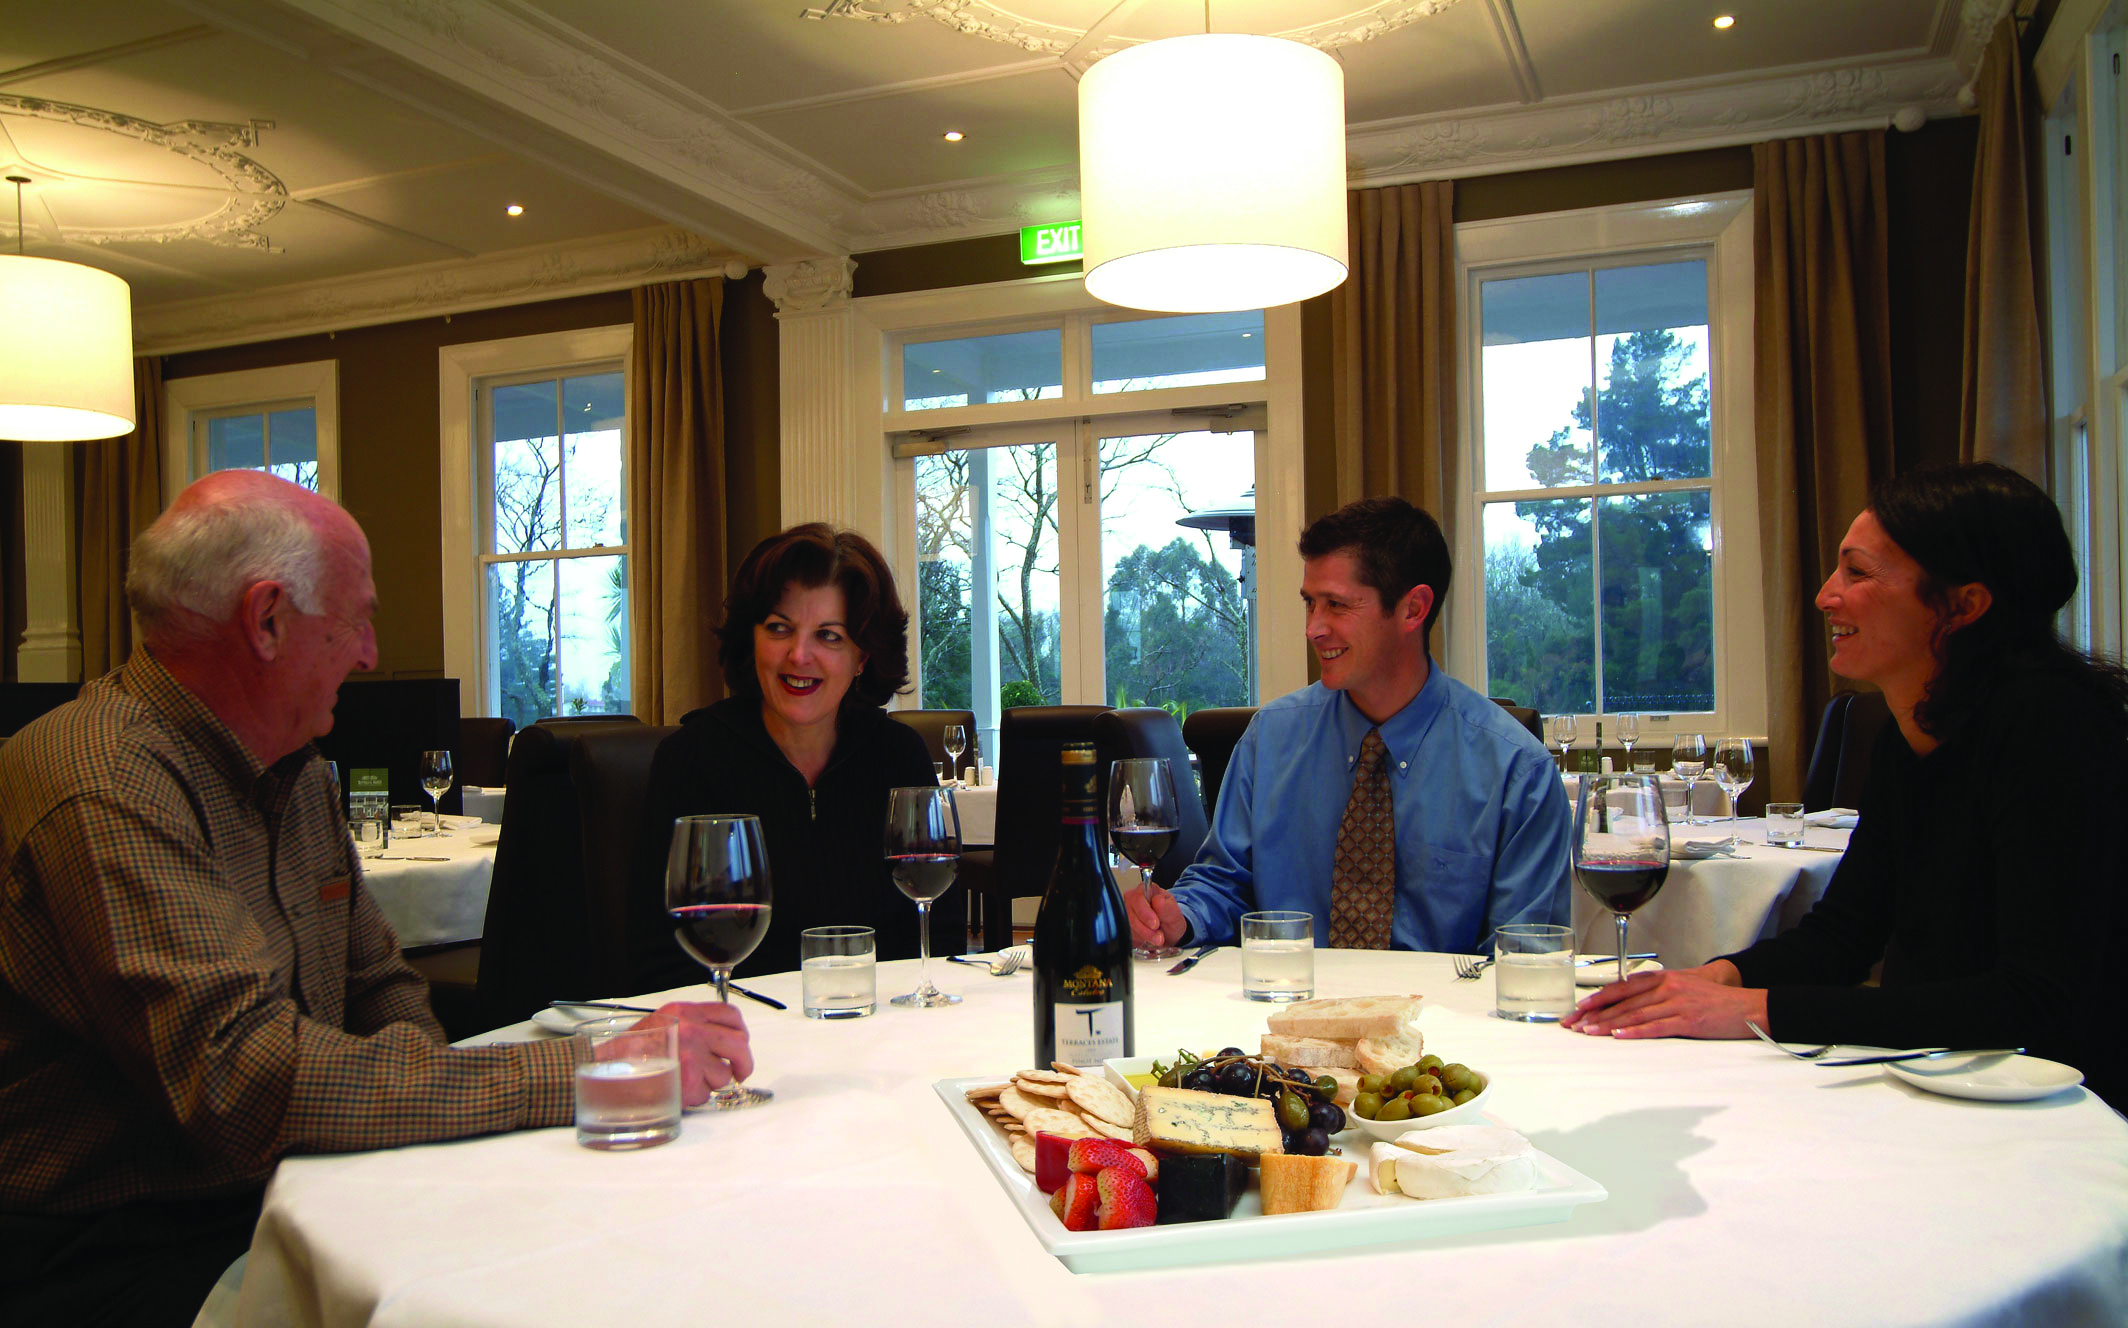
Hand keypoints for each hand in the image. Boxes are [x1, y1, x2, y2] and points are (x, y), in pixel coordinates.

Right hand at [633, 1002, 752, 1106]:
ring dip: (711, 1083)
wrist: (606, 1069)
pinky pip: (707, 1094)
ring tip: (687, 1081)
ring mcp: (692, 1054)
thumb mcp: (664, 1023)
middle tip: (739, 1073)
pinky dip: (695, 1098)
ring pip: (723, 1074)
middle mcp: (693, 1029)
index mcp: (686, 1012)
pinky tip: (678, 1091)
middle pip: (738, 1044)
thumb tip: (719, 1041)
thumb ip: (691, 1025)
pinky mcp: (689, 1079)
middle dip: (743, 1062)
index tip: (740, 1045)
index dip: (740, 1032)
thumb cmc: (629, 1051)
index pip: (730, 1015)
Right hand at [1124, 881, 1187, 948]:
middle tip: (1159, 936)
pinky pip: (1128, 934)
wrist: (1169, 931)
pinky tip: (1148, 938)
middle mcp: (1132, 900)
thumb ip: (1167, 907)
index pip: (1137, 899)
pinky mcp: (1125, 926)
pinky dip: (1139, 940)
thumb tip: (1158, 900)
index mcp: (1144, 890)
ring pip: (1128, 926)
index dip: (1145, 913)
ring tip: (1157, 938)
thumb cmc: (1169, 917)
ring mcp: (1127, 912)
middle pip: (1130, 914)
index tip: (1155, 924)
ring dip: (1144, 936)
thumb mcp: (1174, 913)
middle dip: (1146, 929)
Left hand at [1560, 960, 1765, 1040]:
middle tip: (1574, 1025)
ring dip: (1608, 1025)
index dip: (1597, 999)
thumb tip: (1628, 1004)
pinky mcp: (1688, 1020)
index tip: (1578, 1009)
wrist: (1746, 1006)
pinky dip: (1635, 1031)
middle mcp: (1666, 987)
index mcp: (1662, 978)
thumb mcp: (1682, 988)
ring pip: (1634, 1014)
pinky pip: (1656, 1026)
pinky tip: (1619, 1036)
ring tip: (1588, 1032)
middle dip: (1595, 1014)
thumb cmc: (1713, 1000)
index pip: (1621, 988)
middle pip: (1623, 1002)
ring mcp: (1676, 1003)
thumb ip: (1656, 993)